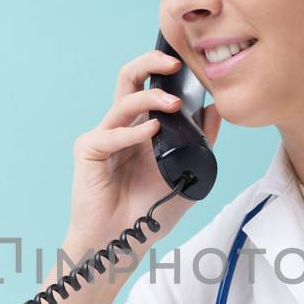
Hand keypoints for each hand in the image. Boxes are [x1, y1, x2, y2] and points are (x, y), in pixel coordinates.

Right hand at [67, 44, 221, 251]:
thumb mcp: (186, 174)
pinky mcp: (88, 150)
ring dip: (150, 97)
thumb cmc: (149, 210)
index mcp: (142, 126)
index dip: (166, 70)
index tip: (191, 65)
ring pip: (123, 101)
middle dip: (151, 62)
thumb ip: (200, 143)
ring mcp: (103, 135)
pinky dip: (132, 132)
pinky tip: (151, 131)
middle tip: (175, 62)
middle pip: (129, 78)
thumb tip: (215, 111)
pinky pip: (110, 135)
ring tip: (173, 104)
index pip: (150, 85)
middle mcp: (121, 125)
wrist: (123, 241)